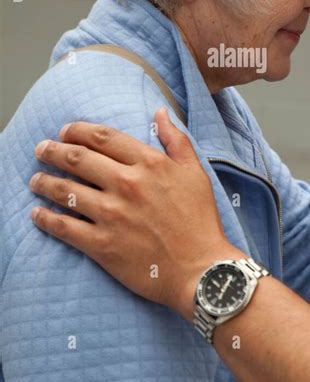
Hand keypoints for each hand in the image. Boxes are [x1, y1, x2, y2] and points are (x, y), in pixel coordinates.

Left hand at [29, 108, 242, 318]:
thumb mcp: (195, 173)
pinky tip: (37, 214)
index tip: (65, 131)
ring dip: (44, 182)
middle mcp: (127, 184)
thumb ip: (176, 140)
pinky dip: (46, 219)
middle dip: (52, 151)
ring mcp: (113, 215)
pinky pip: (65, 227)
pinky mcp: (103, 245)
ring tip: (34, 180)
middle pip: (77, 159)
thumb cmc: (201, 221)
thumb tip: (160, 112)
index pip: (102, 137)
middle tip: (41, 150)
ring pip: (66, 191)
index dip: (77, 130)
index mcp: (149, 163)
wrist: (202, 270)